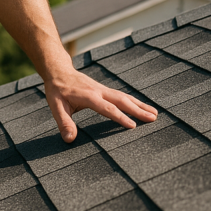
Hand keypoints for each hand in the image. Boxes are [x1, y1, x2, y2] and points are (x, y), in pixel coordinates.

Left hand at [43, 69, 157, 142]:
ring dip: (139, 105)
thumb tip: (70, 139)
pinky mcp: (104, 89)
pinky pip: (121, 95)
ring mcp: (103, 89)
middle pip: (122, 100)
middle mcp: (99, 91)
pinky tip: (141, 106)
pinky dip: (133, 101)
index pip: (107, 108)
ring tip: (155, 114)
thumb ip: (64, 122)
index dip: (120, 117)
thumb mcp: (55, 106)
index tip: (133, 126)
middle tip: (153, 118)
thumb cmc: (57, 90)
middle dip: (138, 109)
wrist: (59, 71)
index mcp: (88, 96)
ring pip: (124, 96)